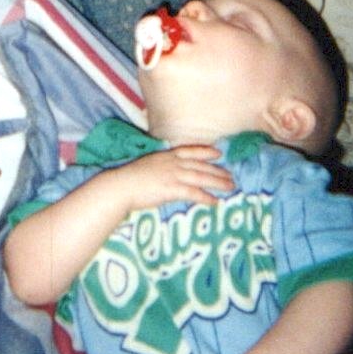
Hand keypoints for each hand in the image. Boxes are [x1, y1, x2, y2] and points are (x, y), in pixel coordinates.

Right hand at [112, 145, 231, 213]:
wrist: (121, 186)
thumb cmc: (129, 179)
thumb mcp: (147, 166)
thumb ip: (160, 168)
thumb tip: (169, 175)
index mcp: (166, 155)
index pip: (190, 151)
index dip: (206, 151)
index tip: (218, 152)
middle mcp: (172, 163)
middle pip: (200, 165)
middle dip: (217, 171)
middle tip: (231, 176)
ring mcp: (173, 175)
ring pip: (201, 177)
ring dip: (217, 182)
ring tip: (230, 187)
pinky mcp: (172, 189)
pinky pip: (194, 193)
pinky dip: (206, 197)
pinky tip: (215, 202)